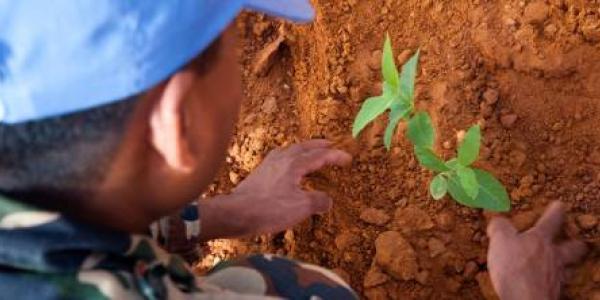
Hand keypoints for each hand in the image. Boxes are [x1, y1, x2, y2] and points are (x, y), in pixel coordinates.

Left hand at [198, 139, 351, 240]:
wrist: (235, 213)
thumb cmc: (269, 209)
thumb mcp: (300, 207)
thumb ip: (317, 201)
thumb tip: (327, 200)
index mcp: (294, 164)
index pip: (320, 156)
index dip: (335, 156)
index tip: (348, 158)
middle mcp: (281, 159)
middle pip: (303, 147)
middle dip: (318, 145)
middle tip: (330, 143)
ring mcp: (268, 165)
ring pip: (289, 150)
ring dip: (303, 149)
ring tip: (309, 152)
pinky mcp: (259, 174)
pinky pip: (279, 158)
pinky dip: (290, 158)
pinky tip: (286, 167)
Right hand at [486, 202, 587, 299]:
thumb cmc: (515, 268)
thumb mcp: (500, 240)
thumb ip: (499, 227)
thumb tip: (497, 220)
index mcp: (541, 239)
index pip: (552, 220)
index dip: (556, 211)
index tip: (559, 205)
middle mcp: (554, 256)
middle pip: (573, 247)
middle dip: (574, 243)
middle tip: (576, 241)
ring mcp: (556, 276)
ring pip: (567, 268)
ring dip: (565, 265)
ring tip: (561, 265)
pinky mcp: (551, 293)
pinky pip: (556, 285)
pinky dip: (552, 283)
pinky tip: (545, 283)